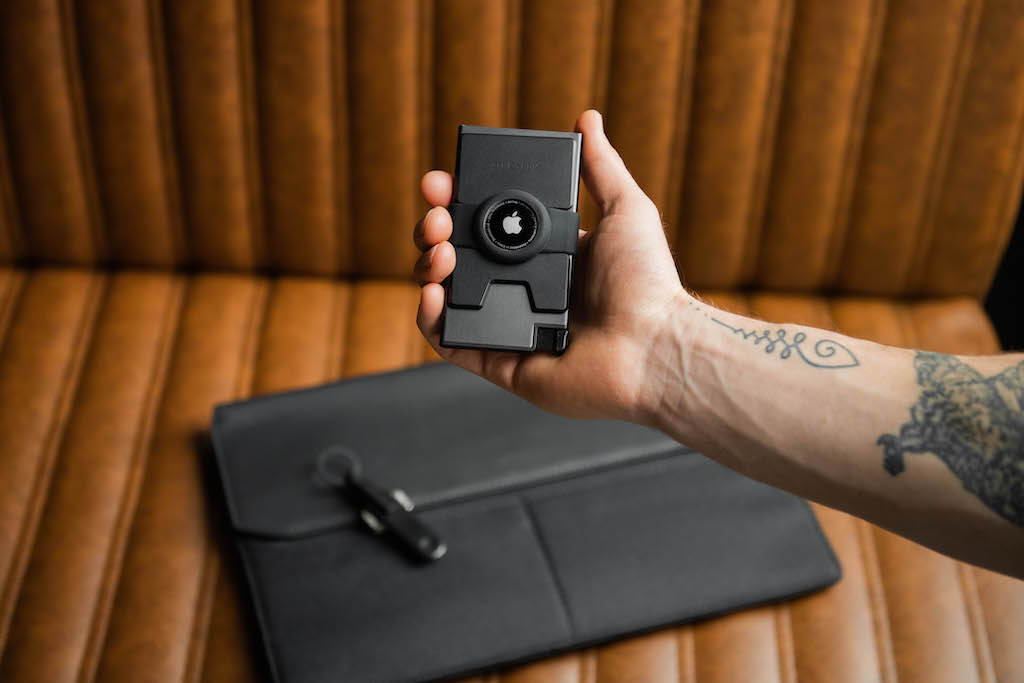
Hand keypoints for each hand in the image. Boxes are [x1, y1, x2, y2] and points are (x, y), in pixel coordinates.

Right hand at [414, 110, 686, 420]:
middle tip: (437, 217)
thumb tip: (588, 118)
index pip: (487, 224)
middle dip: (436, 230)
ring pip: (447, 296)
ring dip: (429, 267)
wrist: (652, 347)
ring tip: (440, 249)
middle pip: (458, 256)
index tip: (441, 183)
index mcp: (547, 256)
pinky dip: (430, 319)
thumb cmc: (647, 285)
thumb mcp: (625, 210)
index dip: (457, 202)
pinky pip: (450, 342)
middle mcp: (524, 291)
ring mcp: (509, 327)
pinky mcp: (500, 362)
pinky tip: (432, 292)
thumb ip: (601, 166)